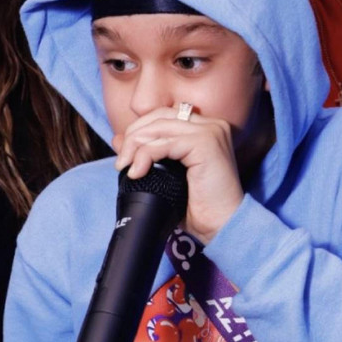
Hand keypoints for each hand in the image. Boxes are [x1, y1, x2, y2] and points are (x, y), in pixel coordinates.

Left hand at [113, 106, 243, 243]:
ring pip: (159, 127)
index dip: (140, 130)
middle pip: (160, 116)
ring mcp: (211, 131)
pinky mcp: (206, 143)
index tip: (124, 154)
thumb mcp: (167, 176)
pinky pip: (166, 143)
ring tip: (125, 167)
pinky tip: (137, 173)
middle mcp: (212, 125)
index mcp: (206, 128)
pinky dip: (146, 155)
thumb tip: (118, 139)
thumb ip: (147, 153)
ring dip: (136, 146)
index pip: (164, 116)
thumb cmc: (200, 207)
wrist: (223, 226)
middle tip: (121, 161)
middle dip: (134, 135)